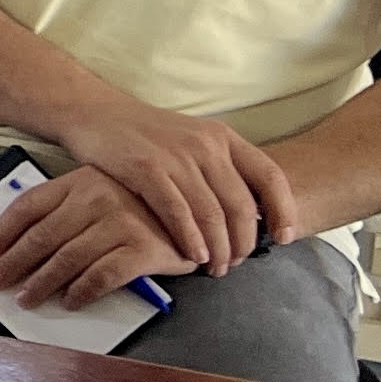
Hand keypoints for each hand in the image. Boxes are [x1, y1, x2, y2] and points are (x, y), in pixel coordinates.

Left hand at [0, 164, 194, 310]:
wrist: (201, 210)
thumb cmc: (145, 204)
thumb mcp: (102, 190)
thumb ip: (69, 206)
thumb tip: (23, 241)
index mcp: (80, 181)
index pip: (28, 206)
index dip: (4, 232)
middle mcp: (96, 198)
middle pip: (42, 236)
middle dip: (15, 263)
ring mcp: (120, 223)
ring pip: (67, 259)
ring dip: (42, 283)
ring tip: (27, 298)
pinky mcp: (143, 249)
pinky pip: (102, 276)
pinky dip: (81, 292)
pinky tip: (70, 301)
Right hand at [44, 97, 299, 273]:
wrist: (95, 112)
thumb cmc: (146, 136)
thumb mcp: (191, 141)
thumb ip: (219, 171)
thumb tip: (250, 217)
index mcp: (223, 137)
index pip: (270, 176)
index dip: (284, 210)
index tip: (284, 239)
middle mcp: (205, 144)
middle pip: (240, 205)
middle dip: (243, 243)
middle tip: (235, 264)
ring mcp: (175, 155)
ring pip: (211, 214)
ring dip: (218, 249)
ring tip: (215, 269)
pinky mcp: (145, 167)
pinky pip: (177, 212)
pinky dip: (189, 238)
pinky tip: (193, 256)